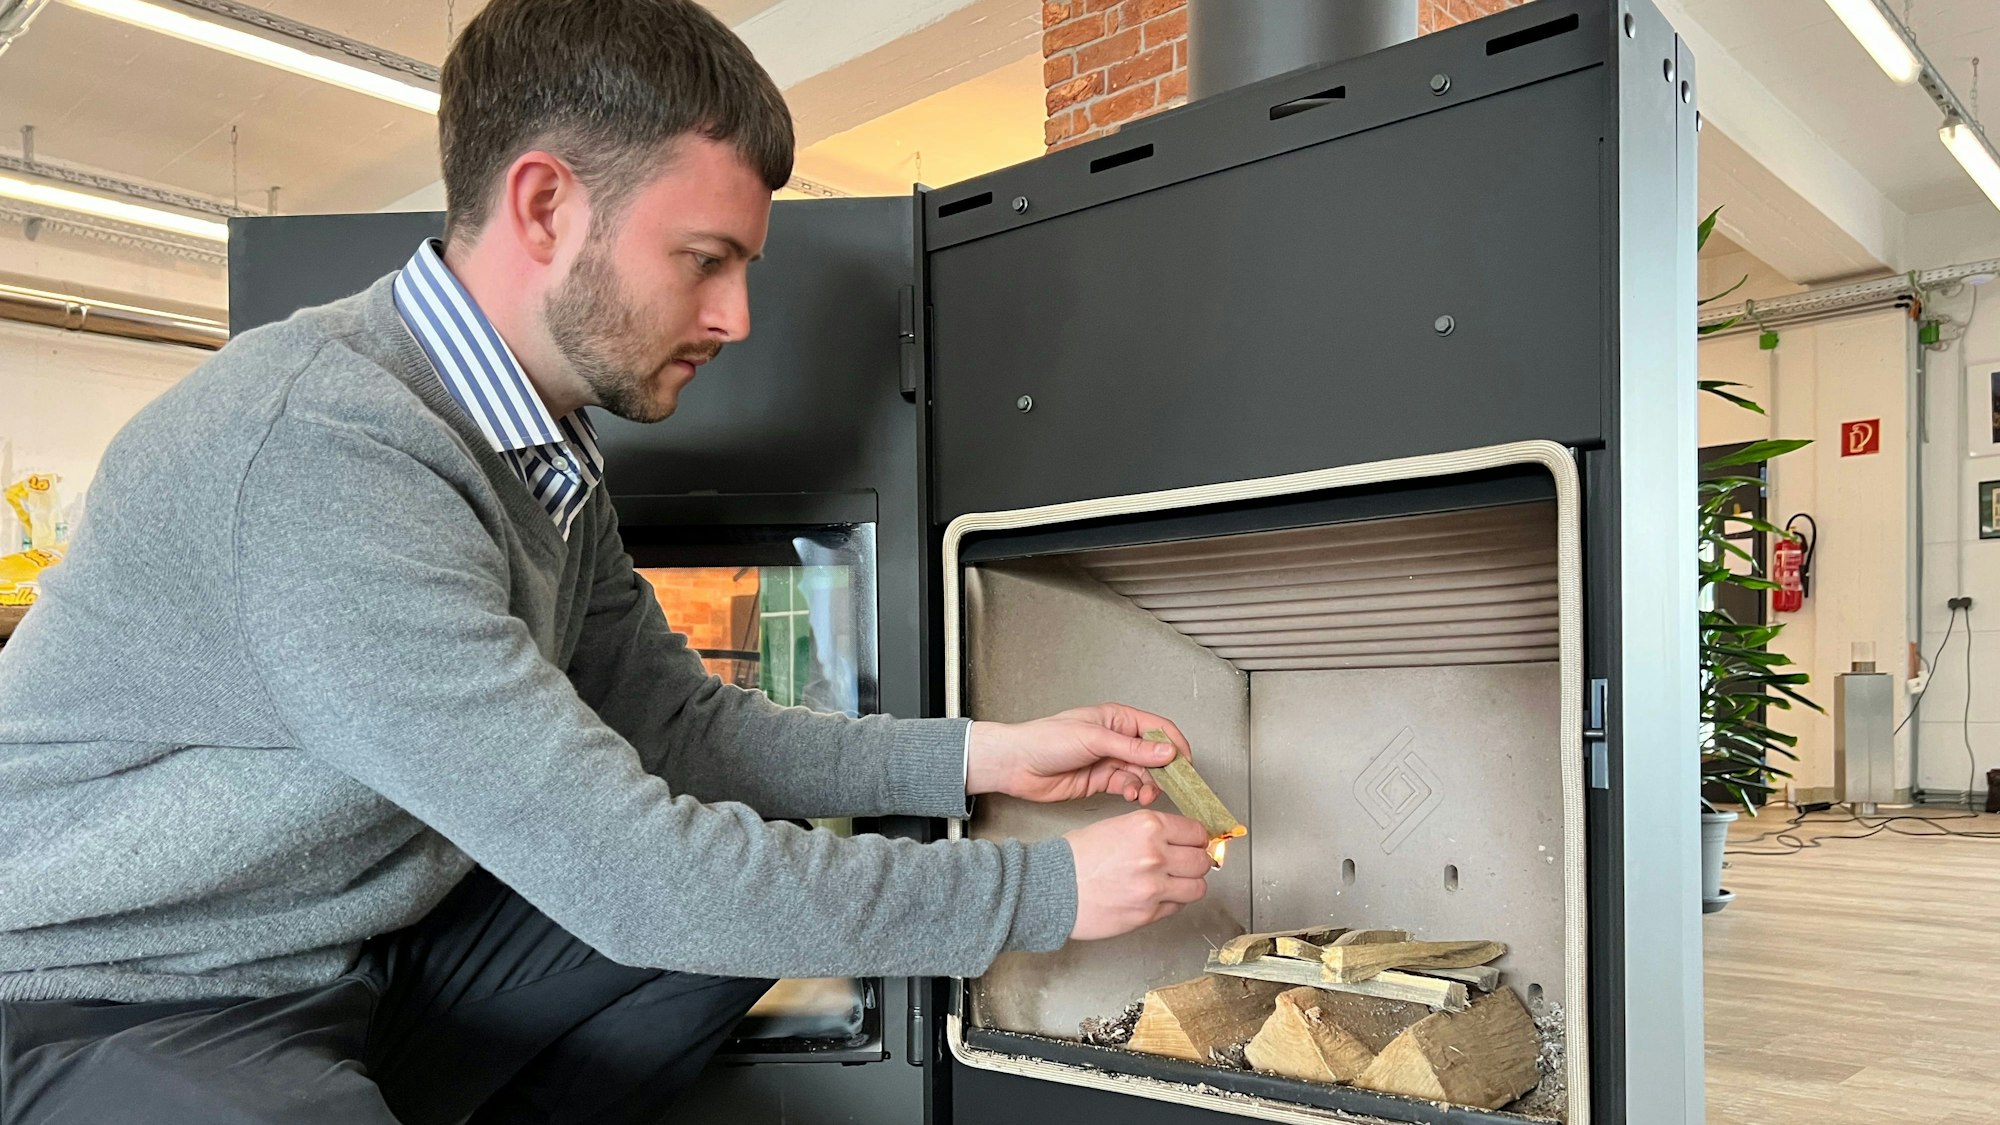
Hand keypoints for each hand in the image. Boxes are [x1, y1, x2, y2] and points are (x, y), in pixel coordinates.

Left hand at [965, 703, 1192, 804]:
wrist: (1016, 765)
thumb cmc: (1045, 740)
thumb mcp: (1093, 739)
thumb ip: (1132, 748)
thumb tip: (1166, 751)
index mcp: (1117, 719)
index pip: (1158, 728)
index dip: (1175, 745)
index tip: (1186, 765)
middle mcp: (1116, 738)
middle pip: (1154, 754)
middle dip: (1164, 771)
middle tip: (1171, 787)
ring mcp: (1109, 760)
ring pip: (1143, 774)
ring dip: (1149, 785)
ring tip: (1145, 795)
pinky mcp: (1102, 781)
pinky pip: (1128, 786)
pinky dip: (1134, 793)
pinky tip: (1132, 796)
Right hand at [1064, 810, 1212, 939]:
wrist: (1052, 887)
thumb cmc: (1076, 856)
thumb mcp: (1116, 826)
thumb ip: (1151, 833)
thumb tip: (1181, 841)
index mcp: (1147, 826)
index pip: (1196, 832)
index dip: (1196, 839)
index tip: (1193, 843)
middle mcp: (1155, 855)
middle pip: (1202, 861)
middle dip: (1196, 862)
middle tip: (1184, 864)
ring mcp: (1154, 887)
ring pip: (1198, 887)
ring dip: (1188, 885)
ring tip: (1173, 883)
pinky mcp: (1147, 914)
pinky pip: (1176, 907)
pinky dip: (1171, 902)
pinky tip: (1154, 896)